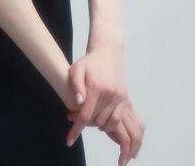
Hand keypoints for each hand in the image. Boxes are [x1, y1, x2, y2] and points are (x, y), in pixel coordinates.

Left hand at [64, 43, 143, 163]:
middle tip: (74, 119)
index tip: (69, 141)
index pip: (85, 115)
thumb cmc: (89, 62)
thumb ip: (75, 85)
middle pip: (96, 121)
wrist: (108, 53)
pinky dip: (110, 125)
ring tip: (88, 120)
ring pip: (108, 123)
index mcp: (96, 87)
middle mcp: (110, 94)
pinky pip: (118, 120)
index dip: (76, 129)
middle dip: (85, 124)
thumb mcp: (76, 68)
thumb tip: (78, 103)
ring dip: (97, 126)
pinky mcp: (125, 99)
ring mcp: (119, 97)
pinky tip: (101, 122)